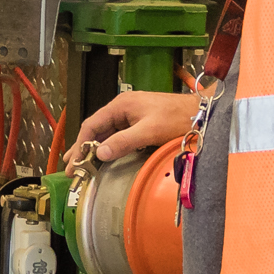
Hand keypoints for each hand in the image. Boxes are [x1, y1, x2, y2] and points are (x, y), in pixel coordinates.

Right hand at [76, 90, 198, 159]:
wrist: (202, 112)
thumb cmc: (177, 118)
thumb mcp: (149, 131)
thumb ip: (123, 142)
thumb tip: (99, 153)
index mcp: (120, 106)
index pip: (92, 125)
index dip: (80, 144)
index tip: (74, 162)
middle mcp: (122, 108)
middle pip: (97, 129)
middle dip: (83, 147)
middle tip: (71, 167)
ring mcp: (131, 115)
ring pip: (107, 133)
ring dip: (95, 148)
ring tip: (83, 164)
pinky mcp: (140, 122)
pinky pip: (118, 135)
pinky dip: (108, 147)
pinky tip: (105, 157)